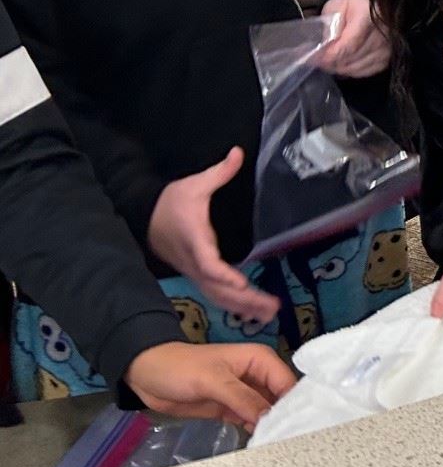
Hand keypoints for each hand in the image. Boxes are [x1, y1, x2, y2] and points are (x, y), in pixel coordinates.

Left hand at [126, 342, 296, 429]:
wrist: (146, 376)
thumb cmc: (181, 368)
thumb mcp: (213, 381)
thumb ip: (243, 399)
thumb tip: (271, 419)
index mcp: (260, 360)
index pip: (287, 383)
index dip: (296, 404)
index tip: (301, 428)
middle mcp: (257, 376)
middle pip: (281, 399)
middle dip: (286, 418)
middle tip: (294, 443)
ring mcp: (244, 394)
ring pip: (267, 412)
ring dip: (271, 427)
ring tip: (282, 448)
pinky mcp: (231, 409)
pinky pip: (251, 421)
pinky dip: (256, 431)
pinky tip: (261, 445)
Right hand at [148, 148, 279, 323]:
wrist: (144, 217)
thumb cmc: (171, 201)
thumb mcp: (194, 184)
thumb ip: (219, 172)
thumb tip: (238, 152)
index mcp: (194, 241)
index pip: (207, 263)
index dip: (223, 274)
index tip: (240, 283)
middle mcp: (194, 262)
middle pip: (217, 287)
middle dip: (244, 299)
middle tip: (272, 307)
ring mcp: (194, 272)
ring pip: (217, 295)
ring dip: (243, 306)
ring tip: (271, 314)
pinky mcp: (196, 275)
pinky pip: (215, 294)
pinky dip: (234, 304)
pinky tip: (254, 312)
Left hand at [319, 0, 390, 76]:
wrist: (371, 2)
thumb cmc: (351, 3)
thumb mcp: (335, 8)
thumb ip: (329, 28)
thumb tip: (322, 50)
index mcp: (367, 17)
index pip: (348, 45)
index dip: (331, 55)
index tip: (316, 59)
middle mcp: (382, 33)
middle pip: (353, 58)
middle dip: (333, 63)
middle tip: (320, 61)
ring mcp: (387, 46)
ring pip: (358, 67)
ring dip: (342, 68)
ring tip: (331, 62)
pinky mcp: (388, 56)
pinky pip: (367, 71)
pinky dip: (353, 70)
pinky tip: (345, 65)